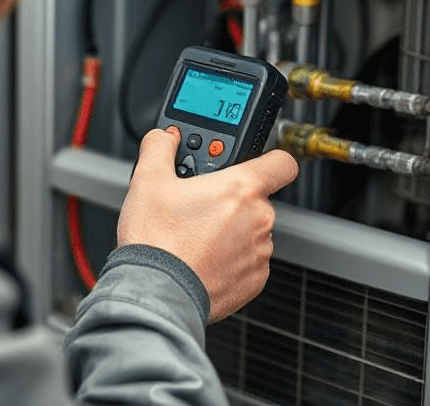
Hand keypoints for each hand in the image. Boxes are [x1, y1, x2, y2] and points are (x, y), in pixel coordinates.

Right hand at [117, 126, 298, 321]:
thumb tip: (164, 138)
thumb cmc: (157, 240)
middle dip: (232, 198)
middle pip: (257, 197)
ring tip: (196, 235)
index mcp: (241, 188)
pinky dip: (231, 257)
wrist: (156, 292)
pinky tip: (202, 256)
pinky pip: (249, 259)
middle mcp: (259, 219)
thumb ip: (160, 148)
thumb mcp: (147, 180)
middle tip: (200, 205)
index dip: (270, 159)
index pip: (282, 163)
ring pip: (252, 229)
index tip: (255, 163)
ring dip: (232, 228)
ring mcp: (260, 252)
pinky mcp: (255, 280)